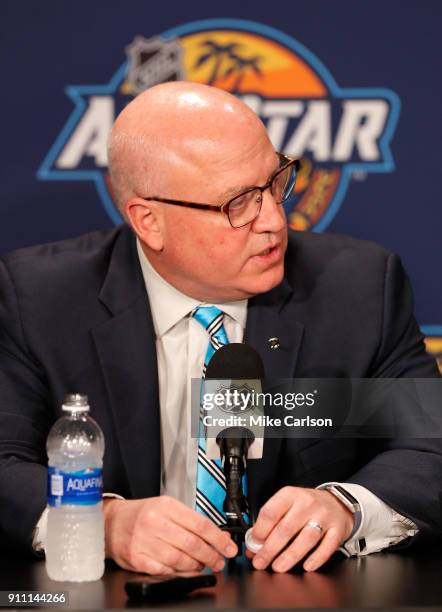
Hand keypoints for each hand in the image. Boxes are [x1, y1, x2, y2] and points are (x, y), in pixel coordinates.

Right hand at [104, 496, 237, 573]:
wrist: (111, 522)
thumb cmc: (141, 514)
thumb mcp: (166, 507)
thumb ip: (190, 520)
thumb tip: (217, 536)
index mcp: (166, 506)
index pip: (200, 523)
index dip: (218, 538)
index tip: (228, 547)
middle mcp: (155, 522)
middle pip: (192, 543)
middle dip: (211, 555)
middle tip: (219, 561)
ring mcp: (144, 541)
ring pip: (179, 559)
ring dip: (196, 566)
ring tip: (203, 566)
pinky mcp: (137, 558)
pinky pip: (164, 570)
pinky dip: (178, 573)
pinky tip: (185, 571)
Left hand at [246, 486, 353, 572]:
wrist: (336, 502)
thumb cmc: (306, 506)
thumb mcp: (287, 505)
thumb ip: (271, 523)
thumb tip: (253, 546)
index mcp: (290, 495)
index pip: (271, 512)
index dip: (260, 530)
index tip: (253, 544)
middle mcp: (307, 503)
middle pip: (286, 528)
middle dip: (270, 549)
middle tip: (261, 562)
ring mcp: (324, 516)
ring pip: (306, 538)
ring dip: (290, 556)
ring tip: (278, 567)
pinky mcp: (337, 529)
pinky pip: (327, 546)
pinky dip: (317, 558)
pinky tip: (306, 566)